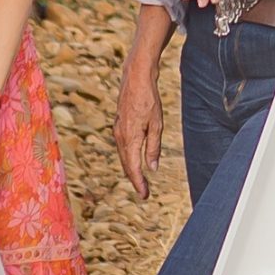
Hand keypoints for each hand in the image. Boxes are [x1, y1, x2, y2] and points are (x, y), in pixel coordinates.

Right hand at [114, 57, 163, 200]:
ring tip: (141, 181)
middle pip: (126, 164)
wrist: (135, 79)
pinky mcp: (118, 125)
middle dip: (135, 180)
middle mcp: (120, 137)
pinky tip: (134, 161)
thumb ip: (153, 148)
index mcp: (130, 138)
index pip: (133, 167)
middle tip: (144, 194)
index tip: (145, 195)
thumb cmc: (149, 100)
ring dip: (131, 170)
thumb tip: (152, 169)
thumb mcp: (156, 125)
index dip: (139, 183)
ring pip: (124, 156)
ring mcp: (117, 130)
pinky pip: (123, 147)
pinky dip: (128, 158)